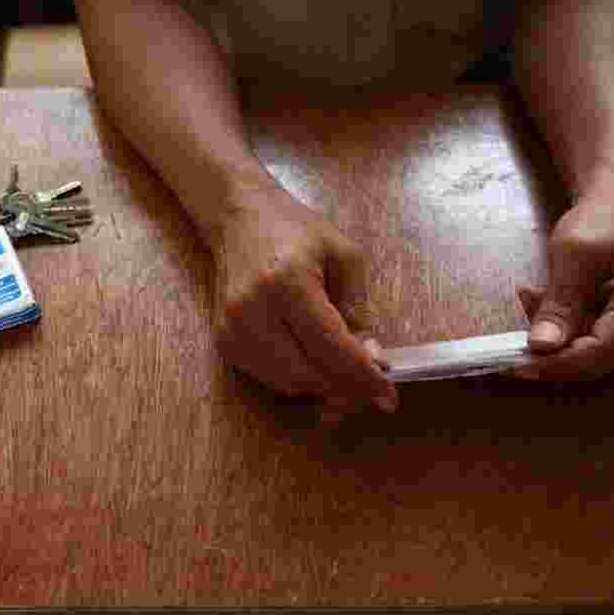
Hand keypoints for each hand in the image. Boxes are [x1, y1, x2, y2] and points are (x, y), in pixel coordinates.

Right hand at [207, 186, 398, 412]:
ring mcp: (232, 329)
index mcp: (287, 282)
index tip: (389, 396)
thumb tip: (370, 360)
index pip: (330, 347)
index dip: (363, 378)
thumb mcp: (344, 257)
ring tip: (344, 369)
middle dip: (344, 388)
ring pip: (287, 384)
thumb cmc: (295, 230)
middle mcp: (253, 310)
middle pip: (306, 375)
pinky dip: (298, 378)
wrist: (240, 218)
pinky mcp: (224, 341)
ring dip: (322, 386)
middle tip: (370, 383)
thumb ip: (358, 310)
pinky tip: (314, 359)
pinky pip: (269, 377)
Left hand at [514, 179, 613, 379]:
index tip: (512, 364)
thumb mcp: (573, 255)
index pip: (596, 354)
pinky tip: (545, 298)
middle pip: (592, 359)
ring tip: (533, 293)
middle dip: (549, 345)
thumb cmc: (601, 221)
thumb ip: (559, 303)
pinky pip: (587, 341)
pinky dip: (561, 326)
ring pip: (585, 353)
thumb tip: (541, 347)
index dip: (552, 364)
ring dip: (552, 331)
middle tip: (518, 316)